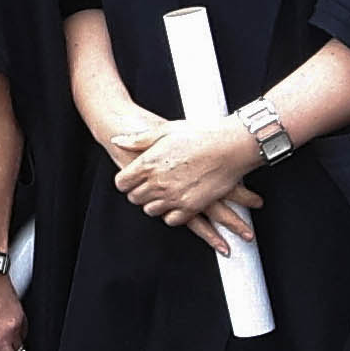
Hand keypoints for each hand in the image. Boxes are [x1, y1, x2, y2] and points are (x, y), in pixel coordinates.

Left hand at [113, 115, 262, 253]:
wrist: (232, 146)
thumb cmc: (201, 134)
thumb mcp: (165, 130)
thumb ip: (138, 140)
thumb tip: (117, 141)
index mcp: (148, 164)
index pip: (122, 183)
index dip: (125, 181)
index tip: (131, 179)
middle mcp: (157, 183)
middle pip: (134, 198)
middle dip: (138, 192)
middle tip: (148, 185)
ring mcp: (173, 197)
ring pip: (150, 210)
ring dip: (154, 203)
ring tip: (164, 193)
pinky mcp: (190, 207)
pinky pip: (171, 220)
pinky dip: (171, 214)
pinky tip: (176, 204)